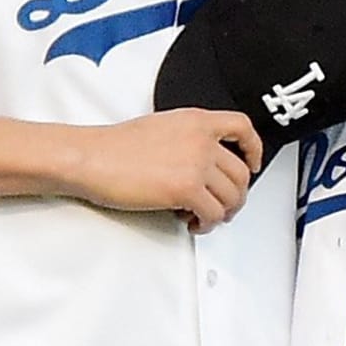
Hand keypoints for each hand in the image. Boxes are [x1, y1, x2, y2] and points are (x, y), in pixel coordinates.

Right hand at [74, 108, 262, 233]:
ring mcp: (196, 163)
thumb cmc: (115, 147)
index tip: (253, 163)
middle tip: (223, 206)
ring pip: (231, 197)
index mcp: (196, 120)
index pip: (242, 127)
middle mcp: (201, 139)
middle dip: (235, 195)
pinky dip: (206, 224)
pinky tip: (192, 223)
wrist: (92, 157)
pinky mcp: (187, 189)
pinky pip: (213, 214)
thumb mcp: (162, 128)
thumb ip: (188, 138)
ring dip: (221, 212)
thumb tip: (202, 163)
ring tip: (203, 217)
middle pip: (241, 173)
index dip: (254, 149)